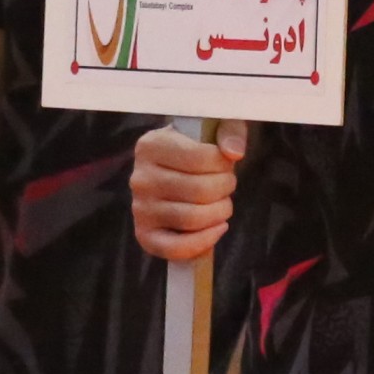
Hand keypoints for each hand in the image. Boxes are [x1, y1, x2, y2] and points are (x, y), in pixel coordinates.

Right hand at [133, 122, 244, 264]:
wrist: (174, 168)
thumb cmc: (198, 146)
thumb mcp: (214, 126)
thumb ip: (230, 130)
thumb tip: (233, 153)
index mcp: (151, 144)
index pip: (200, 158)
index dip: (224, 164)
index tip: (226, 163)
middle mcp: (140, 177)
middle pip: (200, 191)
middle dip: (225, 188)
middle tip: (227, 183)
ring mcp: (140, 208)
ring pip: (193, 218)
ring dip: (220, 212)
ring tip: (222, 202)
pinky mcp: (144, 234)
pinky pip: (176, 248)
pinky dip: (204, 241)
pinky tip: (218, 228)